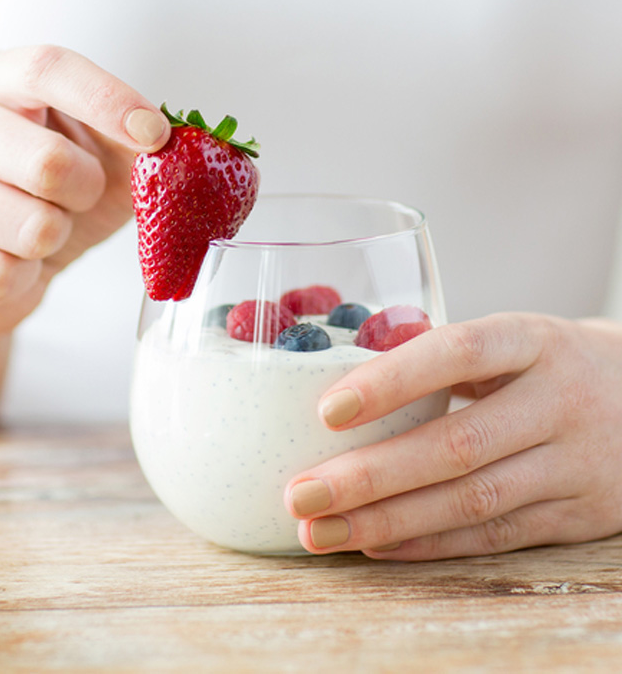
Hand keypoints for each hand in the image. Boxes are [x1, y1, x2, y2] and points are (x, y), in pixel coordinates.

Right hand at [0, 45, 168, 332]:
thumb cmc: (54, 203)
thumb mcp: (105, 163)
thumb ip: (142, 144)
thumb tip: (195, 143)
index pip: (48, 67)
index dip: (109, 100)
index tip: (155, 136)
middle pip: (48, 161)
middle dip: (86, 194)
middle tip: (77, 200)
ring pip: (30, 227)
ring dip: (55, 240)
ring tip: (38, 232)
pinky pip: (0, 274)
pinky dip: (25, 278)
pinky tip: (9, 264)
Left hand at [284, 313, 621, 559]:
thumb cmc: (548, 363)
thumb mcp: (513, 339)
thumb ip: (445, 357)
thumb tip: (344, 385)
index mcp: (532, 340)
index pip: (459, 353)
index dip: (392, 380)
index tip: (328, 410)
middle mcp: (559, 401)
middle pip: (459, 445)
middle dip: (370, 475)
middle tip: (301, 493)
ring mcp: (575, 463)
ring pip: (473, 500)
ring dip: (388, 520)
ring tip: (321, 530)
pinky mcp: (580, 514)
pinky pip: (496, 535)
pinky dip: (430, 543)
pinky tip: (375, 543)